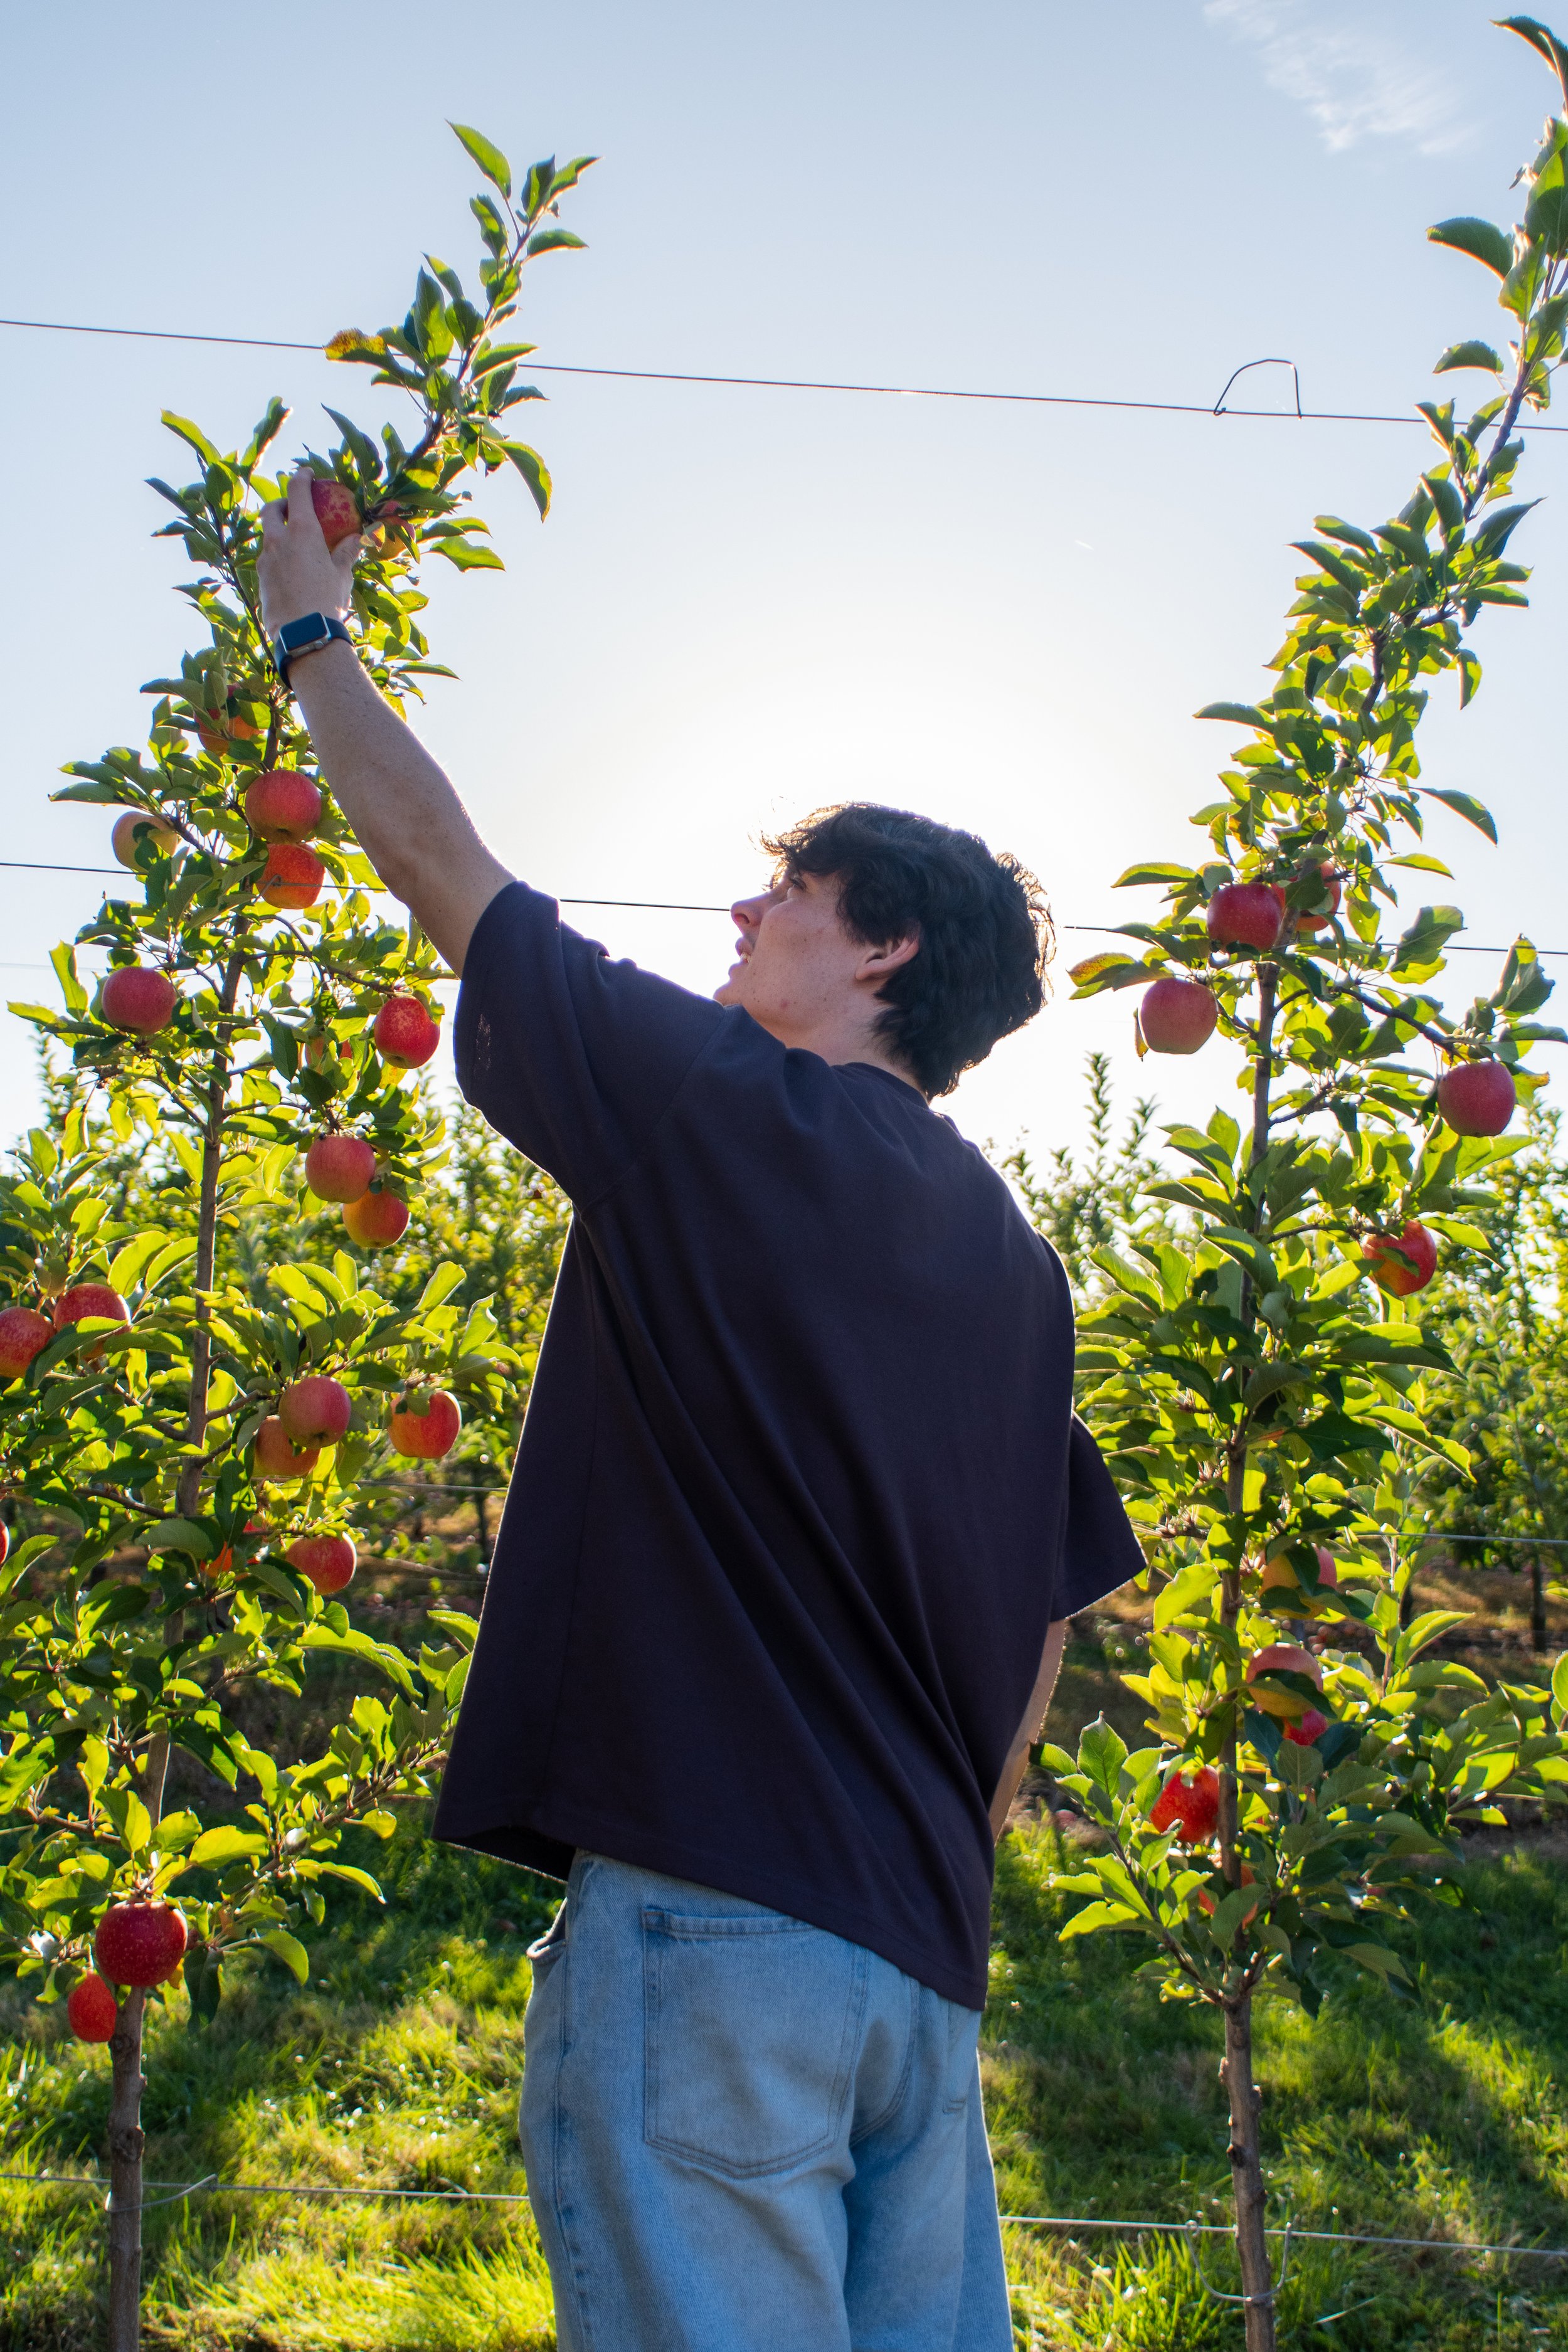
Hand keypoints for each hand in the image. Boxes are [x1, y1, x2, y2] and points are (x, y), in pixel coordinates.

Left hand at [257, 467, 359, 634]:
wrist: (304, 633)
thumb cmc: (328, 600)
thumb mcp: (342, 574)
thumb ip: (347, 552)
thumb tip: (357, 537)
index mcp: (302, 532)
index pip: (298, 492)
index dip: (302, 478)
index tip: (306, 474)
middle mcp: (278, 540)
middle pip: (271, 510)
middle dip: (280, 505)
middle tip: (292, 510)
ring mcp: (265, 560)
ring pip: (268, 538)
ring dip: (279, 536)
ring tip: (296, 549)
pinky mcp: (260, 580)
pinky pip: (268, 562)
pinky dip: (278, 560)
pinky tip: (291, 575)